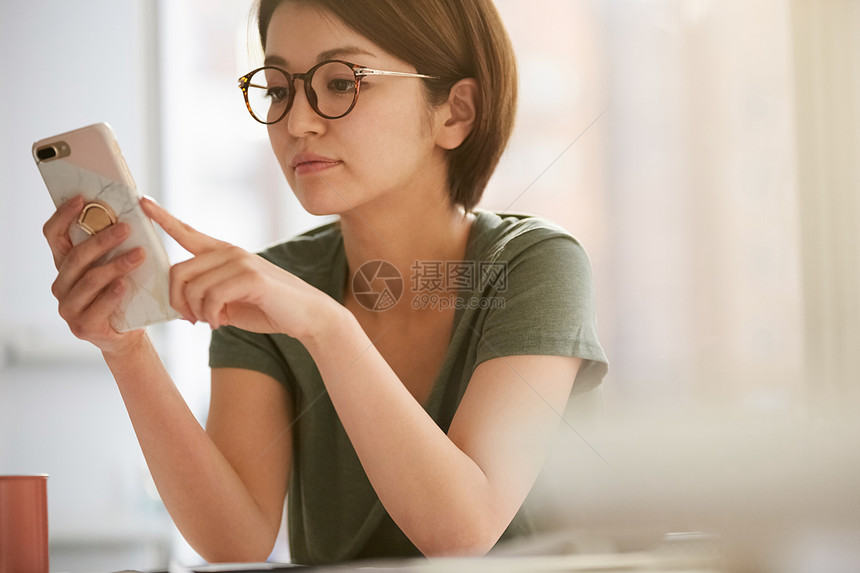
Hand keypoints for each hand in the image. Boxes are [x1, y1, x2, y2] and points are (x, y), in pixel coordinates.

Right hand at [42, 195, 146, 353]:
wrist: (126, 335)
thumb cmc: (122, 295)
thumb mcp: (115, 267)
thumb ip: (113, 247)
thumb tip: (127, 215)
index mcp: (65, 266)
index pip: (54, 236)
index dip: (63, 215)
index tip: (82, 199)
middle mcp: (61, 285)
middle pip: (75, 257)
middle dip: (101, 240)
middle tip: (125, 228)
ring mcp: (69, 308)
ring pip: (89, 280)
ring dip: (116, 265)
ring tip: (139, 255)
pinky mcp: (83, 327)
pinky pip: (98, 306)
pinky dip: (112, 294)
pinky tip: (125, 284)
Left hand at [140, 197, 338, 339]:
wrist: (308, 316)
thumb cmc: (270, 308)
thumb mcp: (231, 302)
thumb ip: (207, 298)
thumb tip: (181, 307)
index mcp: (224, 253)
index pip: (187, 232)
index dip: (163, 218)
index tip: (142, 201)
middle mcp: (230, 252)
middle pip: (178, 270)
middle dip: (176, 300)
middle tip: (189, 319)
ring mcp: (241, 262)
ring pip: (193, 287)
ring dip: (196, 313)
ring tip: (211, 323)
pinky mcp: (250, 276)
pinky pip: (212, 297)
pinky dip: (211, 316)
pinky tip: (221, 323)